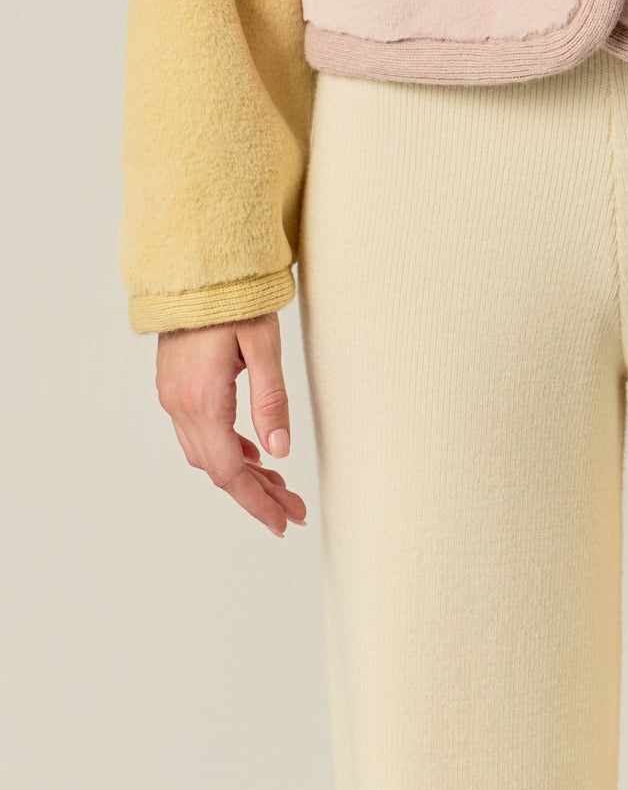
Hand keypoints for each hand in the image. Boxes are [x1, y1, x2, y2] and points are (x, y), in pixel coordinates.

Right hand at [155, 312, 307, 534]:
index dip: (258, 501)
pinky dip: (226, 450)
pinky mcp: (174, 385)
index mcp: (203, 400)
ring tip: (279, 487)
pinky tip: (251, 453)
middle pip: (218, 469)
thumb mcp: (264, 345)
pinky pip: (198, 433)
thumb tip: (279, 451)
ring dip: (241, 474)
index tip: (284, 522)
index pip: (230, 471)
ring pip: (205, 454)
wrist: (195, 267)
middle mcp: (180, 405)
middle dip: (256, 494)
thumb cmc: (236, 299)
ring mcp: (172, 396)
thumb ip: (270, 399)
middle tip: (292, 510)